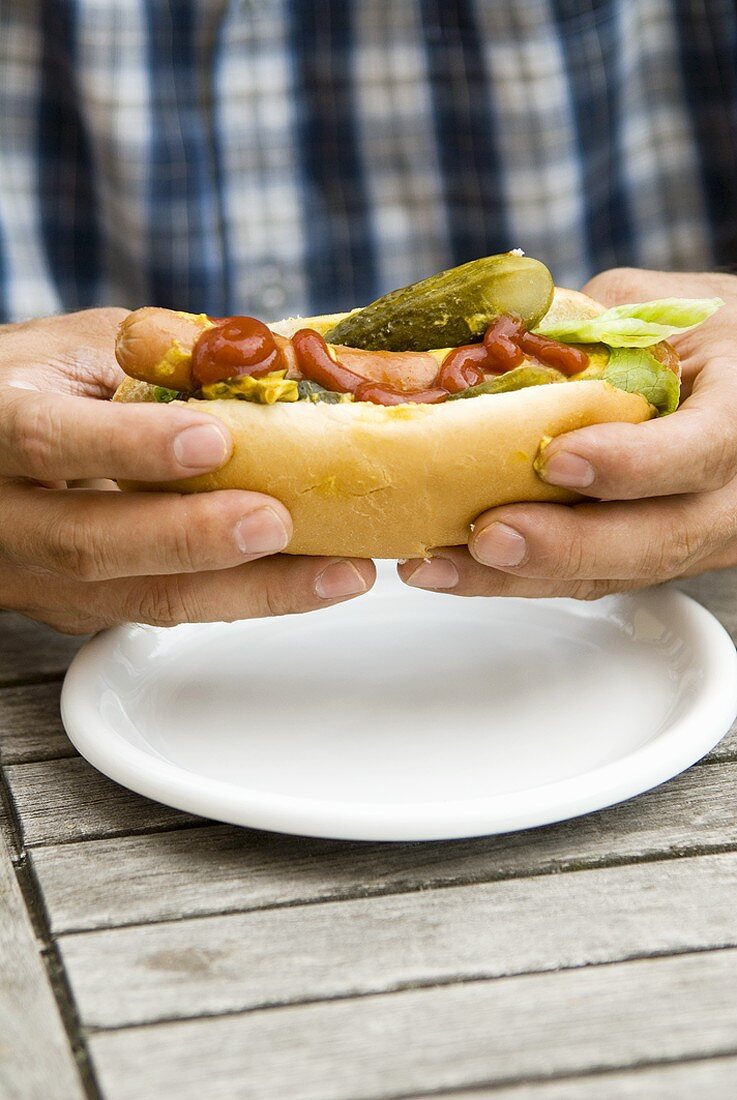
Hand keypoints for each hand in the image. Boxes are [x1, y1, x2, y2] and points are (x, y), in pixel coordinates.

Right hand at [0, 309, 373, 631]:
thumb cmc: (36, 382)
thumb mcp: (79, 347)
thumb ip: (153, 358)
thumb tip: (274, 363)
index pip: (46, 438)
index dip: (127, 445)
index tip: (214, 441)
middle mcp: (2, 516)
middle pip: (89, 545)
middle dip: (192, 539)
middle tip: (279, 522)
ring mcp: (34, 576)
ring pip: (135, 599)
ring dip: (244, 590)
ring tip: (334, 573)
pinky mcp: (75, 611)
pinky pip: (161, 610)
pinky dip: (240, 598)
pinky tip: (306, 583)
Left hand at [398, 268, 736, 598]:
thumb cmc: (704, 335)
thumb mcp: (657, 308)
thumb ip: (588, 326)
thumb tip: (485, 340)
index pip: (700, 450)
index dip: (631, 463)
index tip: (556, 459)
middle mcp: (728, 494)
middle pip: (656, 540)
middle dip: (563, 546)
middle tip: (487, 536)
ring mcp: (693, 535)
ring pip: (614, 574)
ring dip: (520, 577)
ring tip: (442, 564)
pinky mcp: (649, 558)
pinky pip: (588, 577)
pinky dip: (517, 578)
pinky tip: (455, 567)